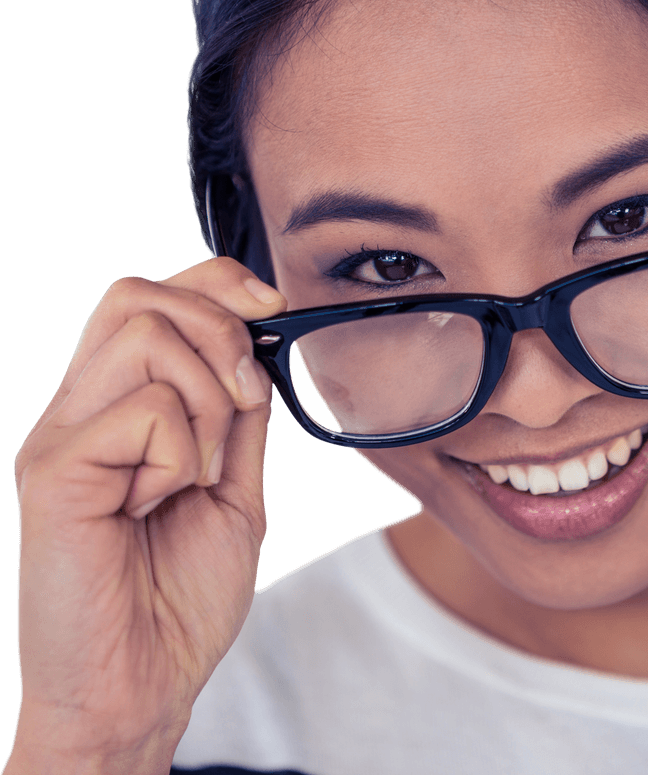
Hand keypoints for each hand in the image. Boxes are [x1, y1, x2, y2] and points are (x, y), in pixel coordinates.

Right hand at [8, 257, 285, 772]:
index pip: (150, 298)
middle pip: (138, 295)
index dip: (217, 283)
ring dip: (205, 401)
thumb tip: (256, 350)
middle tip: (240, 403)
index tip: (274, 306)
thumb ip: (238, 421)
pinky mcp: (53, 472)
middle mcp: (81, 409)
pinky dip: (181, 455)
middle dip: (219, 331)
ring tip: (192, 472)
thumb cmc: (178, 598)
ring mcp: (62, 435)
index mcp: (119, 408)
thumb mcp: (233, 488)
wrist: (144, 684)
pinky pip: (145, 411)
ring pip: (146, 336)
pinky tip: (156, 505)